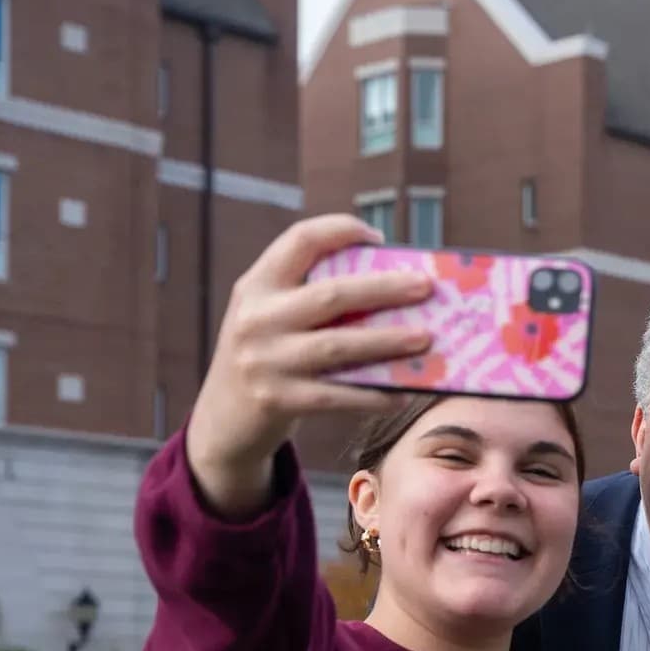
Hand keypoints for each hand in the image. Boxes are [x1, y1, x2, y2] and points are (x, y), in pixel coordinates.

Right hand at [184, 214, 432, 515]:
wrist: (223, 420)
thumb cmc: (267, 358)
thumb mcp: (271, 317)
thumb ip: (310, 298)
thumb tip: (393, 286)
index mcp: (256, 285)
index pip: (299, 241)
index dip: (341, 230)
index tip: (378, 237)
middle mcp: (256, 318)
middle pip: (331, 294)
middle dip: (384, 288)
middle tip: (426, 287)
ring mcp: (265, 361)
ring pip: (338, 345)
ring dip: (387, 340)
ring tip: (426, 338)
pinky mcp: (278, 400)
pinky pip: (338, 395)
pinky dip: (374, 394)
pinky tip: (404, 392)